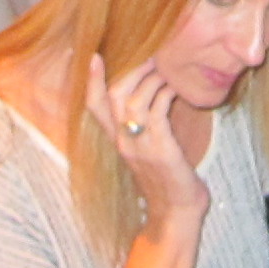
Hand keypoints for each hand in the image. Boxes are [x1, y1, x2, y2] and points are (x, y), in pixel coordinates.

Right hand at [84, 56, 208, 232]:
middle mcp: (124, 142)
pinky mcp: (160, 150)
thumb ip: (147, 123)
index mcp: (118, 140)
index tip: (92, 54)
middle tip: (149, 52)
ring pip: (133, 101)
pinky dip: (166, 94)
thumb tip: (159, 91)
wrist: (176, 215)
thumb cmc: (168, 178)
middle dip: (129, 69)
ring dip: (152, 78)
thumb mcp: (150, 148)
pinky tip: (177, 87)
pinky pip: (158, 113)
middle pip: (111, 97)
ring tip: (167, 66)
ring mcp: (140, 146)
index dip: (91, 80)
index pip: (93, 107)